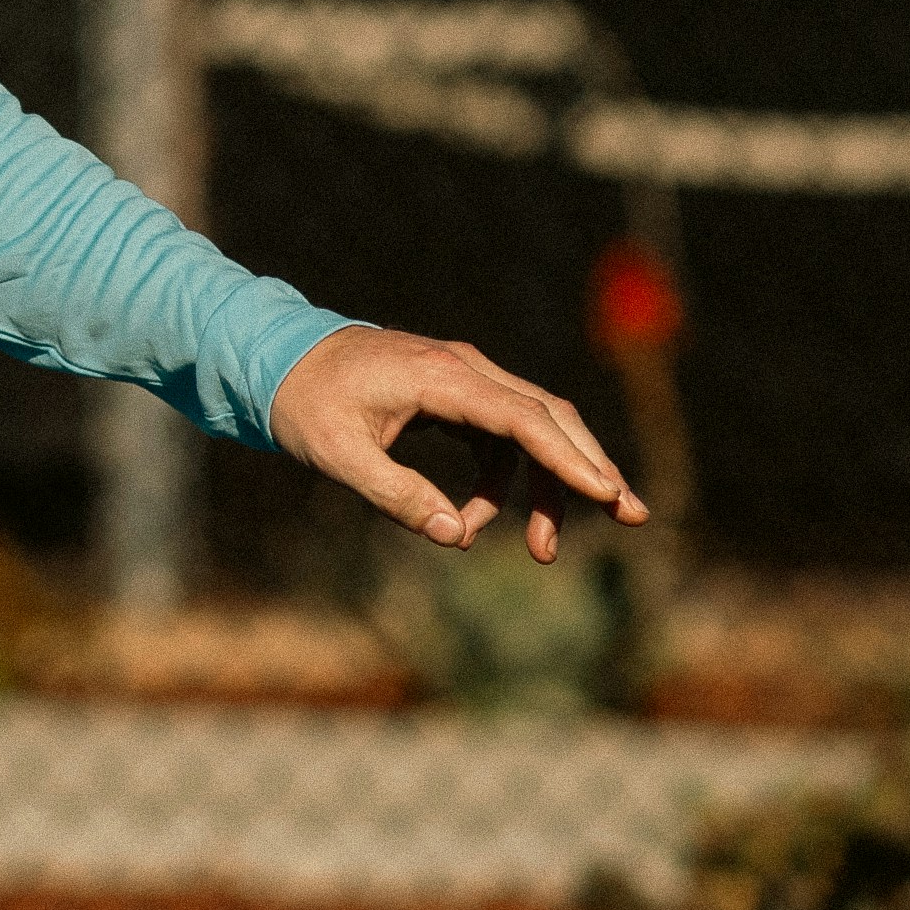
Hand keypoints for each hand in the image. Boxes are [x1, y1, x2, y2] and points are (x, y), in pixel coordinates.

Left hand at [269, 320, 646, 557]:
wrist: (276, 357)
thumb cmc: (304, 403)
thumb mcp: (339, 456)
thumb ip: (397, 496)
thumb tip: (457, 538)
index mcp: (442, 377)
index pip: (525, 419)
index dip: (569, 460)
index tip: (608, 496)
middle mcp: (465, 370)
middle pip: (549, 417)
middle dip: (592, 468)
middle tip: (633, 517)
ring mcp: (463, 380)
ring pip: (531, 430)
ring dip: (545, 488)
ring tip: (544, 551)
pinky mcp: (455, 397)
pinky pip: (500, 438)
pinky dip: (504, 480)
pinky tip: (479, 520)